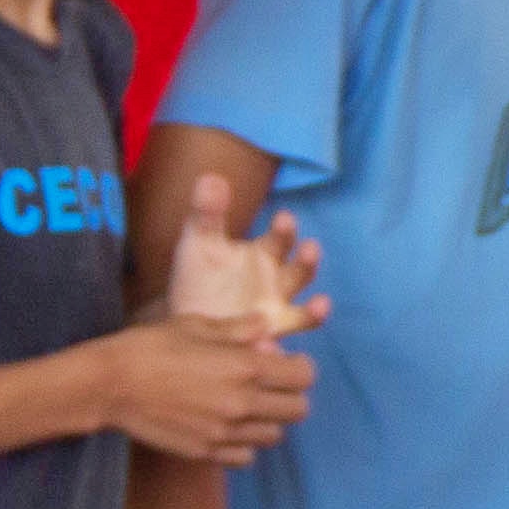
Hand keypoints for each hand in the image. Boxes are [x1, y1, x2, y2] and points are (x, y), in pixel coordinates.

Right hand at [103, 319, 313, 463]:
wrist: (105, 385)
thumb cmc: (148, 347)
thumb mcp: (195, 325)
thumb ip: (238, 329)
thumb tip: (266, 328)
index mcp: (245, 367)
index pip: (304, 376)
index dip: (300, 367)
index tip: (287, 362)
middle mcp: (241, 402)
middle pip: (298, 409)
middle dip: (290, 395)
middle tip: (270, 385)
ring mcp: (224, 431)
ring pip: (275, 435)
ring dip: (269, 420)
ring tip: (248, 406)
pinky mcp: (205, 451)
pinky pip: (246, 456)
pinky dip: (244, 445)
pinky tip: (228, 428)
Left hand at [159, 175, 323, 339]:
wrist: (187, 315)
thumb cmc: (198, 276)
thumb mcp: (198, 242)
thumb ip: (208, 212)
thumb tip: (211, 176)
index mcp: (264, 254)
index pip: (280, 239)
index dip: (285, 229)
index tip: (284, 218)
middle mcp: (278, 279)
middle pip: (300, 269)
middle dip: (307, 260)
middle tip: (310, 248)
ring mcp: (278, 307)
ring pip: (304, 307)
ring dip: (315, 308)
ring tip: (321, 304)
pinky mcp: (271, 333)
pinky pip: (293, 332)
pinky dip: (302, 329)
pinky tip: (301, 324)